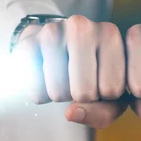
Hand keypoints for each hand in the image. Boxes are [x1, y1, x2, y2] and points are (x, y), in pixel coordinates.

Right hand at [12, 15, 126, 128]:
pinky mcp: (27, 43)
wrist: (56, 45)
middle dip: (82, 98)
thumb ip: (104, 112)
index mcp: (110, 34)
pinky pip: (36, 91)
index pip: (112, 90)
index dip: (106, 96)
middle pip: (84, 93)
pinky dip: (41, 95)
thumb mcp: (111, 93)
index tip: (103, 80)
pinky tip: (46, 77)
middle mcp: (82, 27)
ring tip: (64, 78)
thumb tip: (70, 113)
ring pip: (59, 94)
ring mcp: (52, 31)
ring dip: (61, 97)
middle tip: (80, 81)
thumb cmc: (92, 72)